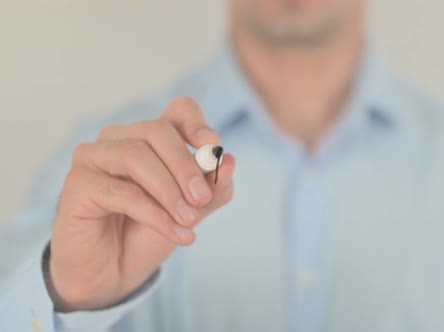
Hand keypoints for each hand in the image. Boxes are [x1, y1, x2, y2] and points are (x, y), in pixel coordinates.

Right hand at [47, 97, 235, 311]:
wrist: (114, 274)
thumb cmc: (148, 234)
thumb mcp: (191, 212)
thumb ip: (212, 189)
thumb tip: (229, 161)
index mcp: (150, 138)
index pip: (178, 111)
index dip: (196, 123)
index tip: (212, 146)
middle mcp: (119, 139)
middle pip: (157, 131)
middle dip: (185, 165)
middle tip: (202, 199)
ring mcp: (93, 158)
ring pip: (136, 156)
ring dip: (169, 191)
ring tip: (189, 221)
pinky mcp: (78, 184)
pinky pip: (121, 191)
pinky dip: (155, 214)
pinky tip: (176, 234)